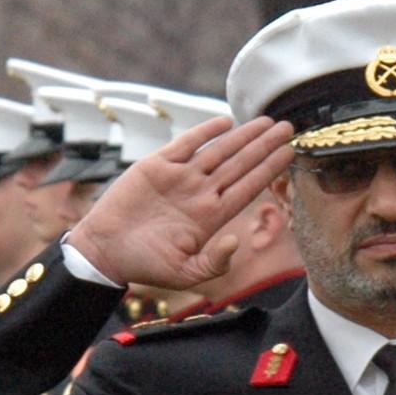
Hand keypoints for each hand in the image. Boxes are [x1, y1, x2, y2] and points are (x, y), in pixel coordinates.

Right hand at [67, 116, 298, 289]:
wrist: (106, 251)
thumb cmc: (145, 266)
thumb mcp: (186, 273)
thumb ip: (215, 262)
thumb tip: (237, 241)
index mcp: (211, 217)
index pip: (248, 187)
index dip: (269, 169)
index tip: (289, 153)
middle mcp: (200, 193)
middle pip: (240, 164)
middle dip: (264, 146)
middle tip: (288, 126)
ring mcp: (180, 178)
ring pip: (219, 151)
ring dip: (243, 136)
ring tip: (266, 121)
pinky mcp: (157, 166)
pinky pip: (186, 145)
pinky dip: (204, 133)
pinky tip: (225, 122)